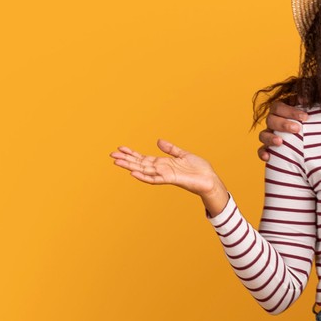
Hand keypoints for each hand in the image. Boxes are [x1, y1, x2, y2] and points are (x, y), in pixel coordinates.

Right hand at [110, 139, 228, 210]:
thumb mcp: (183, 154)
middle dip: (126, 159)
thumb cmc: (199, 170)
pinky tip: (133, 173)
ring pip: (143, 170)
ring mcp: (165, 175)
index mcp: (163, 163)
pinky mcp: (171, 179)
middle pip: (140, 163)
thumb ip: (170, 149)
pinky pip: (155, 178)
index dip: (132, 153)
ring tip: (117, 162)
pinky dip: (144, 176)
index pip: (143, 158)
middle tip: (111, 155)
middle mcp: (161, 169)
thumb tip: (158, 141)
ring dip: (130, 166)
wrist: (210, 180)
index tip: (120, 148)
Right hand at [258, 99, 309, 161]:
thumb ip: (308, 105)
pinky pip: (261, 151)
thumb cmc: (309, 123)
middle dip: (283, 124)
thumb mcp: (309, 114)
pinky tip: (268, 157)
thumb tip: (306, 99)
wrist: (310, 142)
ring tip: (280, 142)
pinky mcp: (269, 149)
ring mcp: (269, 135)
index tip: (305, 117)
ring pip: (263, 135)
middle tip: (296, 129)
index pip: (279, 107)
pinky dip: (262, 153)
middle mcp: (273, 122)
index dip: (290, 111)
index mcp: (280, 111)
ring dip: (270, 138)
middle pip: (270, 120)